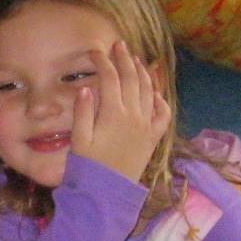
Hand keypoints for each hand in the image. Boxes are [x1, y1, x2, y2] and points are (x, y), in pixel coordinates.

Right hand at [70, 40, 171, 183]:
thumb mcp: (78, 141)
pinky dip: (160, 99)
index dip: (103, 62)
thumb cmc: (87, 169)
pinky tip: (154, 92)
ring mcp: (146, 126)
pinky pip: (163, 114)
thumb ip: (82, 113)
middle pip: (132, 79)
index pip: (110, 79)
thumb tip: (86, 89)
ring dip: (143, 73)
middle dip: (125, 59)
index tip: (95, 52)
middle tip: (119, 46)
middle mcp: (134, 116)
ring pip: (149, 91)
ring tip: (136, 60)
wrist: (107, 194)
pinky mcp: (153, 139)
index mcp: (113, 114)